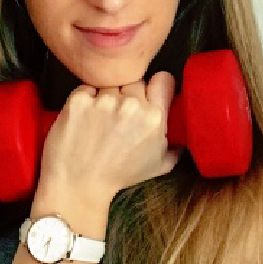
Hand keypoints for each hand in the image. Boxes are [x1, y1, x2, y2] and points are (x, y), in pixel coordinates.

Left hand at [37, 72, 182, 206]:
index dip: (155, 86)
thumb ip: (175, 146)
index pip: (163, 79)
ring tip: (99, 120)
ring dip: (105, 97)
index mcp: (154, 118)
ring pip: (109, 84)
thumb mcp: (159, 166)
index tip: (148, 95)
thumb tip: (184, 137)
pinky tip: (84, 119)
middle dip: (128, 94)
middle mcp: (131, 106)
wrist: (78, 185)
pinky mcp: (79, 100)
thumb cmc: (118, 176)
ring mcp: (104, 101)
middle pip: (134, 81)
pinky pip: (86, 88)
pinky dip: (85, 100)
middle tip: (119, 115)